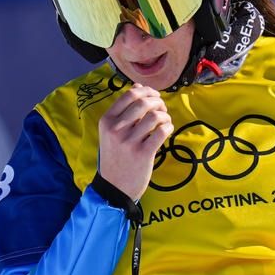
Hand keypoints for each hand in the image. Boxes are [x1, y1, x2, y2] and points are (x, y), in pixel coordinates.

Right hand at [97, 84, 171, 200]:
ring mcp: (129, 142)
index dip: (147, 92)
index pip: (129, 95)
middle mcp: (116, 130)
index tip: (154, 97)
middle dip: (158, 102)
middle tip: (162, 109)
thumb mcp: (111, 133)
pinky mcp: (143, 153)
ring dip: (165, 115)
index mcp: (106, 121)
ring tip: (164, 121)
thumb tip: (138, 87)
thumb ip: (123, 111)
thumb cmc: (115, 157)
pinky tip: (167, 130)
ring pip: (155, 116)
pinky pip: (162, 131)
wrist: (114, 187)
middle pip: (143, 103)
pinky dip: (168, 127)